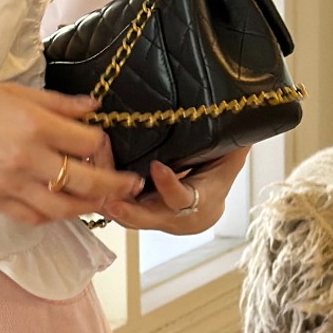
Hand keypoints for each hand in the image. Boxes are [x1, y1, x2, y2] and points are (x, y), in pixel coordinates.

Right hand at [0, 79, 147, 226]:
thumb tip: (93, 108)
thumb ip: (57, 103)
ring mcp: (11, 184)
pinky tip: (60, 207)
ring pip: (64, 208)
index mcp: (34, 124)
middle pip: (87, 181)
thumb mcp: (13, 91)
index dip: (103, 143)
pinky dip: (52, 215)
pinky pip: (33, 217)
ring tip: (101, 201)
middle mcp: (28, 158)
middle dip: (116, 185)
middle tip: (132, 185)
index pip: (89, 142)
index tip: (105, 143)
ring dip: (89, 207)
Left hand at [98, 146, 252, 233]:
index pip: (183, 201)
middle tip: (108, 189)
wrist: (211, 191)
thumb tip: (244, 111)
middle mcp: (176, 220)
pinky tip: (88, 167)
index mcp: (203, 205)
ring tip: (91, 167)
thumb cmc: (220, 167)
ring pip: (125, 213)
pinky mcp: (136, 214)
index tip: (157, 167)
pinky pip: (116, 206)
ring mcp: (154, 220)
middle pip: (146, 217)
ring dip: (107, 193)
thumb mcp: (231, 153)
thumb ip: (234, 138)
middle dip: (125, 204)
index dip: (169, 187)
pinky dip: (102, 190)